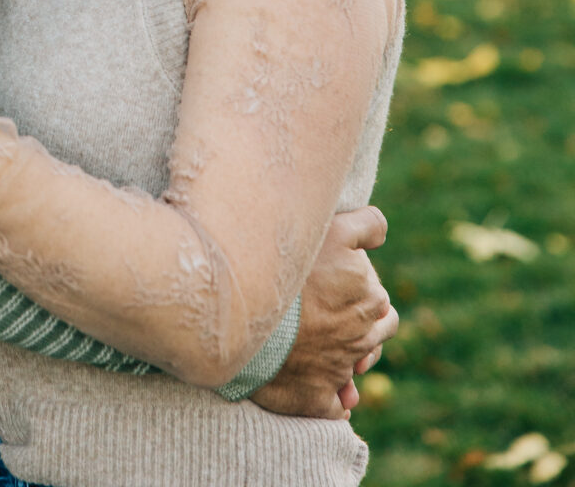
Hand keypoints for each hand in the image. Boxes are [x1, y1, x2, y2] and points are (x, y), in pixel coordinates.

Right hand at [250, 204, 397, 420]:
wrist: (251, 312)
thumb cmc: (294, 267)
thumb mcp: (335, 230)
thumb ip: (367, 226)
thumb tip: (381, 231)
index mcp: (372, 301)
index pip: (380, 300)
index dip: (359, 291)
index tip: (335, 284)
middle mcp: (361, 337)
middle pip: (375, 335)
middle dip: (361, 326)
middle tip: (331, 314)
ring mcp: (340, 370)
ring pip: (356, 368)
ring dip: (349, 360)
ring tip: (324, 344)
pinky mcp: (318, 398)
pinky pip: (335, 406)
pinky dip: (334, 400)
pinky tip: (324, 387)